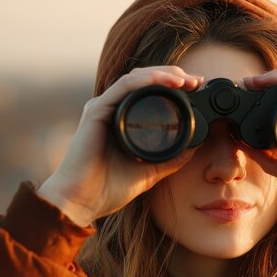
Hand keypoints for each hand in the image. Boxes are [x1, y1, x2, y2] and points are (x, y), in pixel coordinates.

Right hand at [38, 66, 203, 226]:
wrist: (81, 202)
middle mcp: (112, 110)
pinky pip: (124, 86)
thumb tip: (194, 147)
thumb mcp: (150, 171)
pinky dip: (146, 80)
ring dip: (163, 74)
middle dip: (173, 76)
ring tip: (185, 79)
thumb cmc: (107, 189)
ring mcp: (103, 107)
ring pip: (136, 78)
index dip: (173, 86)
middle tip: (195, 81)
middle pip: (144, 80)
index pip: (149, 92)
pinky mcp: (96, 110)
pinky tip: (164, 80)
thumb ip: (170, 159)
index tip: (196, 88)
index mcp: (122, 120)